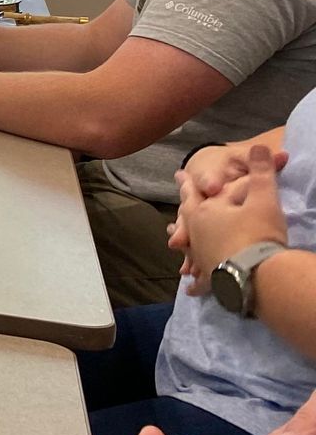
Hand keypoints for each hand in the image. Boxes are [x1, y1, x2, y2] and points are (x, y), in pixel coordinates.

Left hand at [173, 148, 289, 291]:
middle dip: (182, 212)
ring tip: (175, 243)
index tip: (179, 174)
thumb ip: (261, 171)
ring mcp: (202, 257)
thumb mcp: (263, 197)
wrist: (256, 273)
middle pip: (187, 218)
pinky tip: (189, 288)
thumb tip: (260, 146)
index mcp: (203, 212)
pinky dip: (196, 282)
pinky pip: (202, 279)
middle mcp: (196, 234)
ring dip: (185, 243)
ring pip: (190, 247)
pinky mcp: (212, 279)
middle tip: (173, 213)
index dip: (189, 182)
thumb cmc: (257, 233)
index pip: (195, 191)